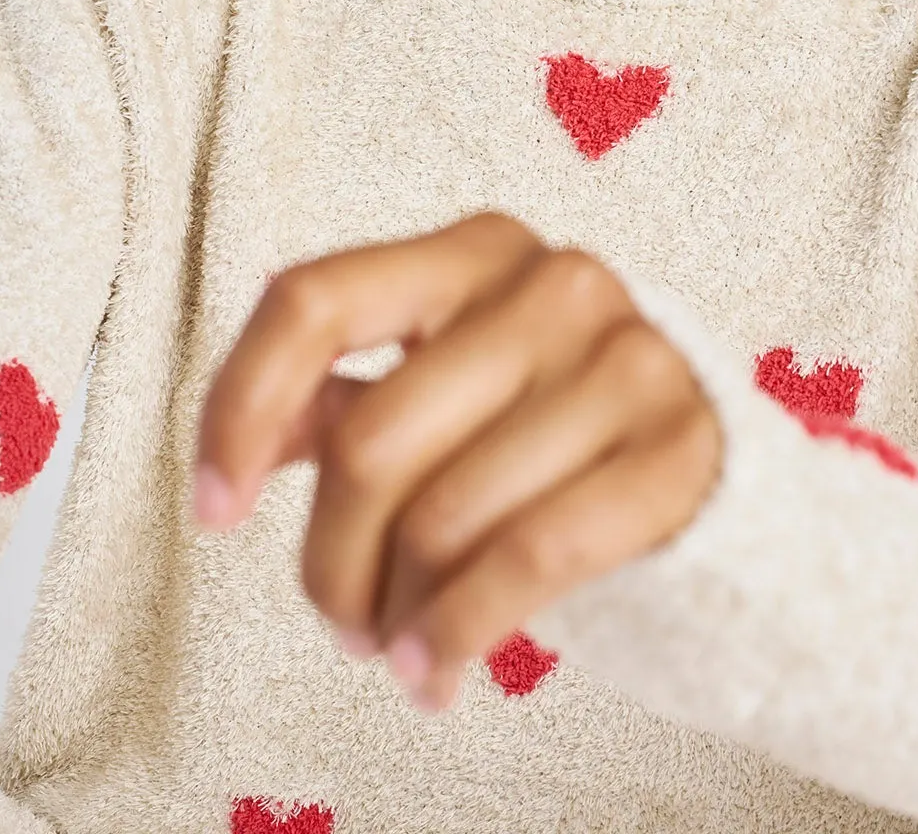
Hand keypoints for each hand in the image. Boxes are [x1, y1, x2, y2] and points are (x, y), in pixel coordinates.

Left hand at [191, 210, 723, 712]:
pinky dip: (463, 632)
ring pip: (446, 515)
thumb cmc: (544, 427)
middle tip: (342, 620)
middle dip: (332, 563)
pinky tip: (440, 668)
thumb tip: (247, 441)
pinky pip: (534, 556)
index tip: (214, 508)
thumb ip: (342, 394)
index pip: (316, 301)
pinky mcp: (682, 446)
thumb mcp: (440, 386)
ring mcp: (627, 357)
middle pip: (371, 440)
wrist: (702, 467)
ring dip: (397, 615)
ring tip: (398, 647)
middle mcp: (554, 283)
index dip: (240, 407)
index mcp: (475, 250)